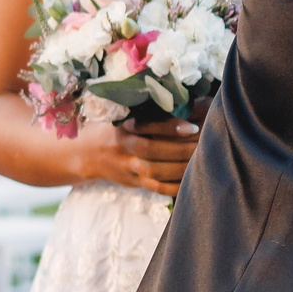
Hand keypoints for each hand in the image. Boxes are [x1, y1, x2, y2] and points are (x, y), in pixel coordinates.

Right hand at [75, 110, 200, 195]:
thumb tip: (189, 103)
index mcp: (124, 125)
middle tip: (203, 145)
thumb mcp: (126, 116)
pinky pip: (156, 187)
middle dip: (180, 149)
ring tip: (202, 162)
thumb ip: (150, 113)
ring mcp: (128, 166)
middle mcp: (124, 146)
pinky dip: (175, 186)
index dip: (169, 126)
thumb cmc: (118, 129)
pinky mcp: (134, 182)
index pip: (146, 124)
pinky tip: (192, 181)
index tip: (192, 126)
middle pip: (151, 150)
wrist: (89, 155)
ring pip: (154, 171)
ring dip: (181, 168)